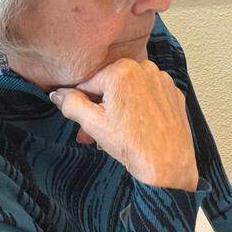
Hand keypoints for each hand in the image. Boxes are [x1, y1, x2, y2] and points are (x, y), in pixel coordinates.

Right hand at [49, 59, 198, 190]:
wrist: (168, 163)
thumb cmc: (132, 144)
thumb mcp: (93, 123)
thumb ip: (71, 103)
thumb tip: (57, 94)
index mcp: (121, 70)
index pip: (88, 83)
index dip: (81, 103)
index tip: (82, 120)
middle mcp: (145, 68)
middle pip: (110, 86)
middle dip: (100, 108)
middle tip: (94, 132)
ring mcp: (162, 80)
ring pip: (129, 91)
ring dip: (118, 108)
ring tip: (114, 134)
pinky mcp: (174, 93)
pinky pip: (148, 96)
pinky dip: (139, 108)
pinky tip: (135, 128)